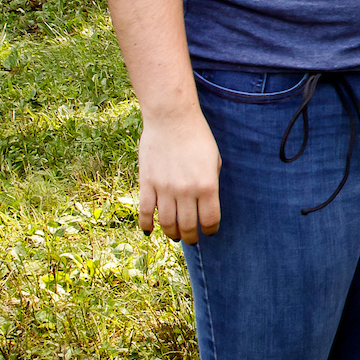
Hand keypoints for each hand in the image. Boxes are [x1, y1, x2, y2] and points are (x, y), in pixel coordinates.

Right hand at [139, 108, 221, 242]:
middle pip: (187, 226)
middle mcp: (186, 190)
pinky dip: (146, 225)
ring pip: (166, 223)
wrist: (172, 119)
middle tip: (191, 239)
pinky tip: (150, 231)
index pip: (210, 220)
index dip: (210, 230)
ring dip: (171, 234)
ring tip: (175, 236)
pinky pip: (145, 212)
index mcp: (207, 185)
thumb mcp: (214, 160)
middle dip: (191, 237)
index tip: (209, 231)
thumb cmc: (197, 137)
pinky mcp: (147, 183)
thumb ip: (211, 183)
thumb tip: (205, 203)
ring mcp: (164, 188)